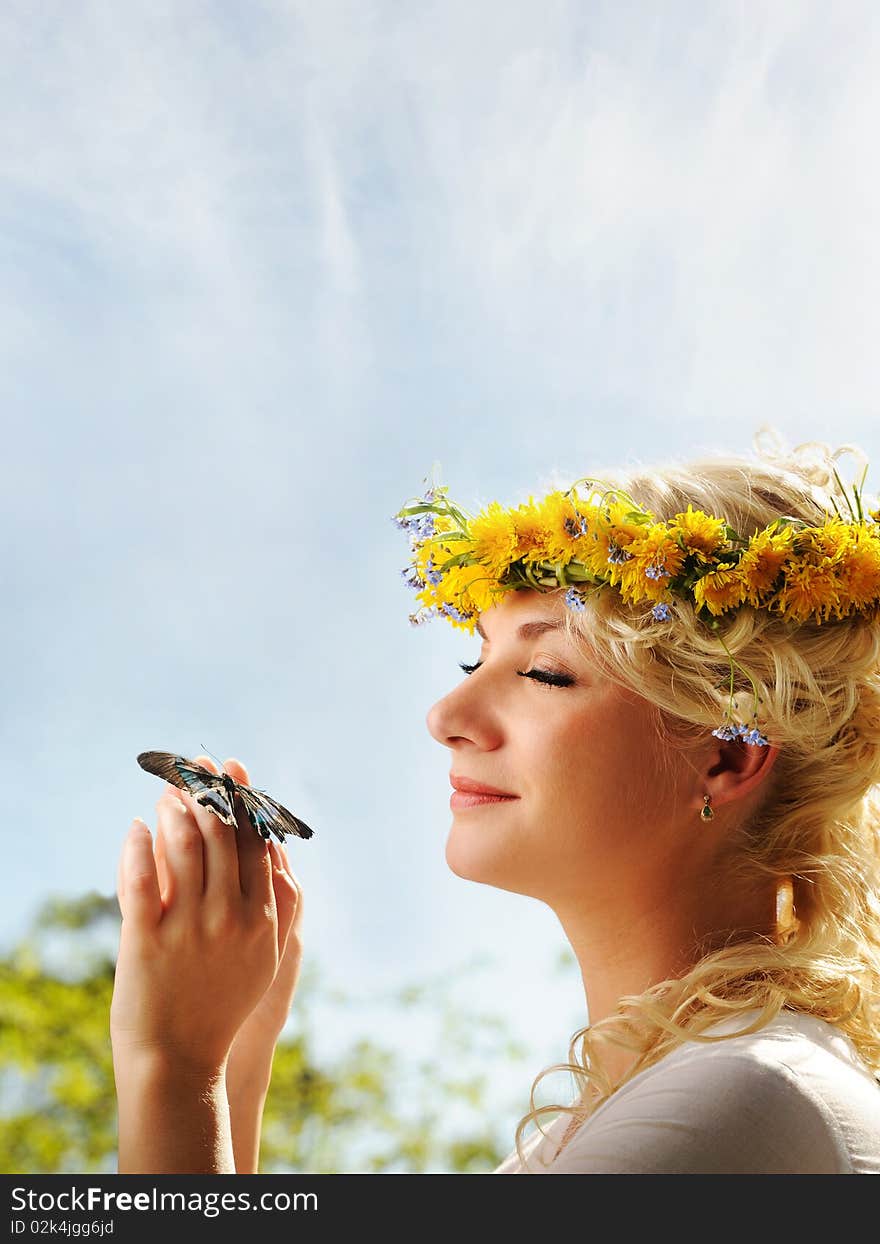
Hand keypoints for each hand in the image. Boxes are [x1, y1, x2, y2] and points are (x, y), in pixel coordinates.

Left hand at [111, 755, 297, 1075]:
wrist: (181, 1063)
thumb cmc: (223, 1008)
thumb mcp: (265, 957)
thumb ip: (271, 905)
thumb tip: (268, 849)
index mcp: (261, 919)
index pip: (255, 842)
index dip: (242, 800)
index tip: (232, 770)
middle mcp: (230, 918)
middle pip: (223, 834)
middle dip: (210, 789)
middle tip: (198, 764)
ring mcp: (189, 929)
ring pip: (185, 846)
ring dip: (176, 808)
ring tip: (167, 791)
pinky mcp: (146, 941)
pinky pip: (140, 879)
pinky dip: (138, 845)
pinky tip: (137, 826)